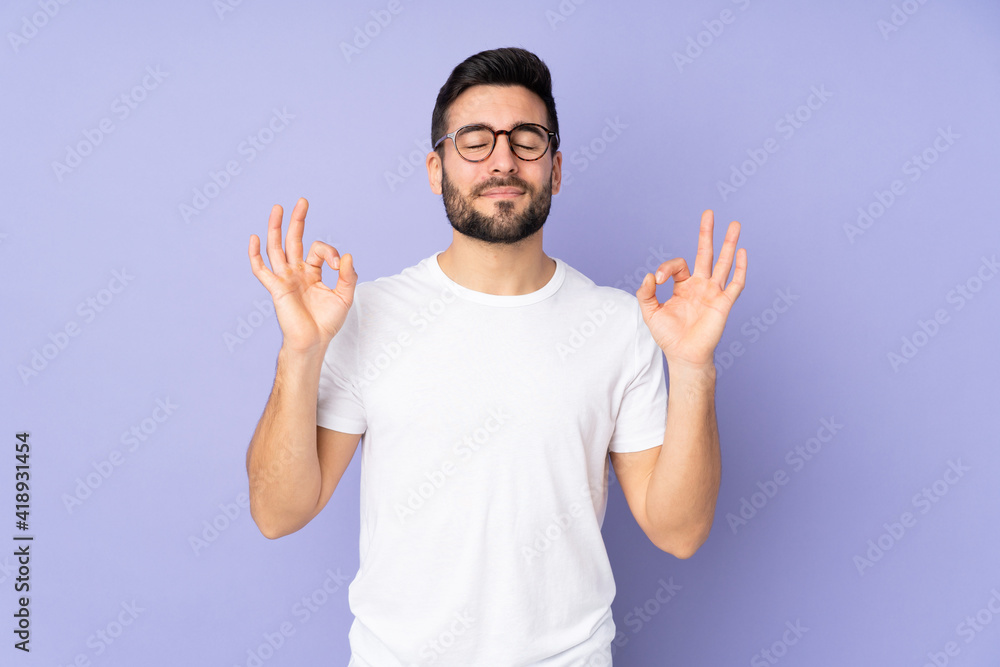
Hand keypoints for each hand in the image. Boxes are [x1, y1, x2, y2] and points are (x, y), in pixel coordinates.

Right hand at [248, 197, 356, 353]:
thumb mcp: (344, 296)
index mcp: (312, 272)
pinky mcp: (276, 288)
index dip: (331, 253)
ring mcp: (285, 279)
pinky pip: (262, 270)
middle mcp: (296, 272)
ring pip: (277, 248)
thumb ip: (348, 276)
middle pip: (294, 240)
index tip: (340, 267)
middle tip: (302, 201)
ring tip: (277, 208)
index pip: (318, 250)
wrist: (314, 342)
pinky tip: (254, 239)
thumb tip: (348, 256)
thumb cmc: (327, 322)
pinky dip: (256, 255)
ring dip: (276, 228)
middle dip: (298, 220)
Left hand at [636, 210, 746, 370]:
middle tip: (709, 213)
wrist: (684, 355)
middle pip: (706, 254)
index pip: (679, 264)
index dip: (666, 268)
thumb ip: (645, 294)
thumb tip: (649, 275)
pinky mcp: (724, 303)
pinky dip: (740, 268)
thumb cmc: (669, 336)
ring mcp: (714, 292)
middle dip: (706, 233)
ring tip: (735, 224)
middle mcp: (700, 285)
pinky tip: (742, 252)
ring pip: (724, 263)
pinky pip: (735, 284)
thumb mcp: (650, 313)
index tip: (657, 281)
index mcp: (683, 286)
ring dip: (729, 244)